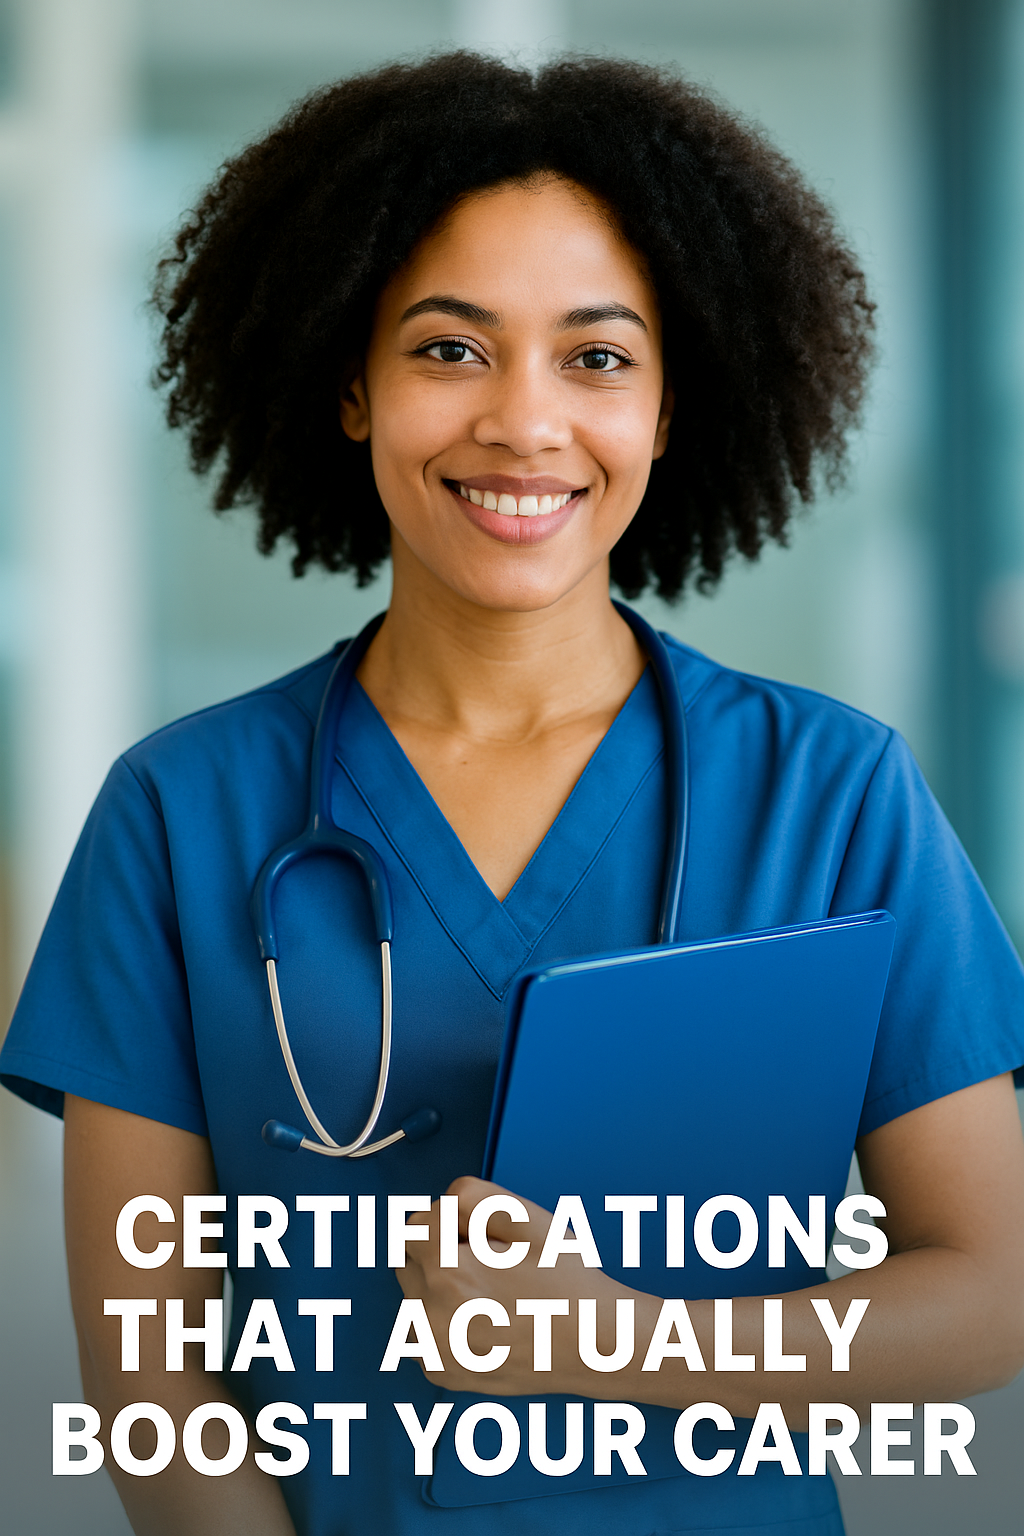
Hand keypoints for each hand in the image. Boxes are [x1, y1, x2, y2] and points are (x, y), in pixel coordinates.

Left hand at [397, 1176, 644, 1396]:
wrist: (594, 1345)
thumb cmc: (566, 1283)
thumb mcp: (527, 1218)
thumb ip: (471, 1195)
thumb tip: (441, 1203)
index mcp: (449, 1274)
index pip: (415, 1224)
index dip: (451, 1222)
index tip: (482, 1237)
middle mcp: (432, 1319)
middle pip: (409, 1259)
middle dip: (438, 1252)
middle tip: (489, 1263)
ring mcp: (435, 1351)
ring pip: (413, 1295)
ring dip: (437, 1286)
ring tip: (488, 1293)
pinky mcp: (441, 1372)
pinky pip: (422, 1330)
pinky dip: (443, 1319)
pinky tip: (483, 1319)